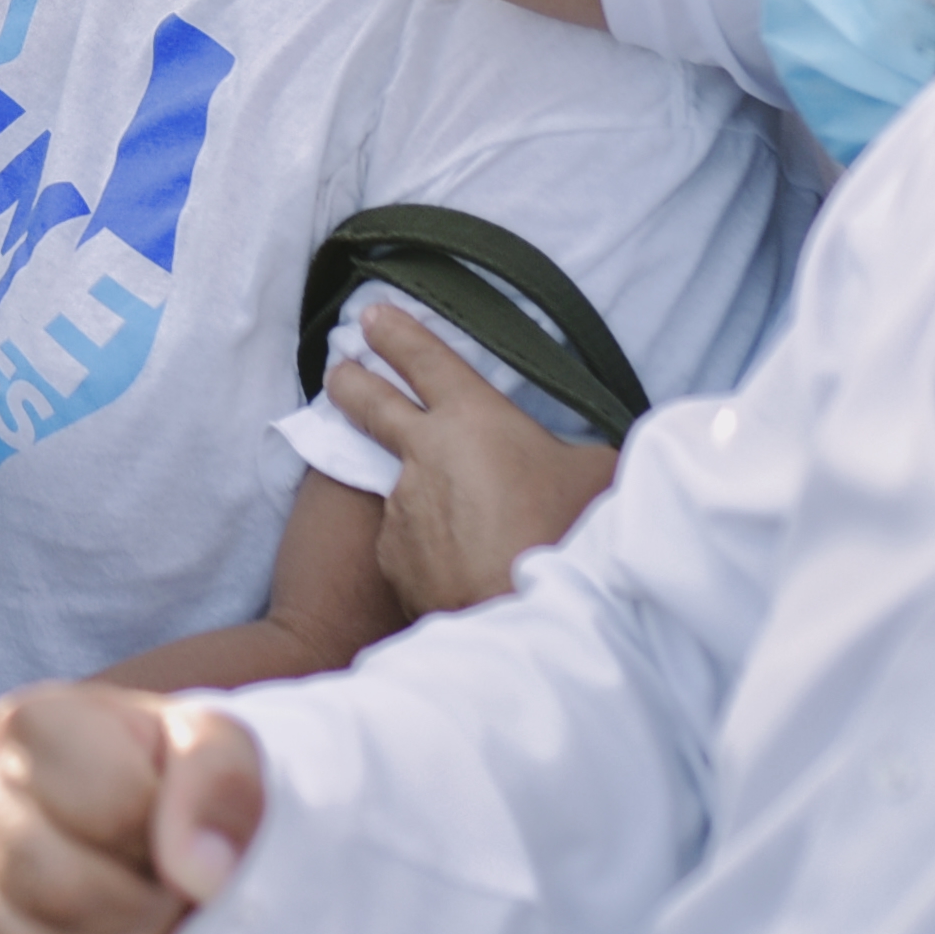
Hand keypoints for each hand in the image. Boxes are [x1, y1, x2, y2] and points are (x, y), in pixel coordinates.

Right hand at [0, 682, 259, 933]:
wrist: (107, 811)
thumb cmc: (157, 774)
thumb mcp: (213, 746)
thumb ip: (218, 784)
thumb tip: (199, 874)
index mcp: (28, 722)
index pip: (106, 801)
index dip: (168, 834)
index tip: (177, 828)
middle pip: (56, 884)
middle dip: (137, 904)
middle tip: (162, 890)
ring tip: (132, 919)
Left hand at [319, 311, 617, 619]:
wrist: (528, 618)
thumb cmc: (570, 536)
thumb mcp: (596, 472)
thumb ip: (576, 452)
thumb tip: (581, 457)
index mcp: (472, 418)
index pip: (424, 358)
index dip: (396, 332)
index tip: (372, 315)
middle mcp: (423, 453)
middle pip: (369, 402)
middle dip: (351, 380)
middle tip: (338, 368)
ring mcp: (401, 506)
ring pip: (402, 485)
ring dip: (422, 493)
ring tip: (471, 523)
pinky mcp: (393, 557)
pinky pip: (411, 542)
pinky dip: (430, 548)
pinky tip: (463, 567)